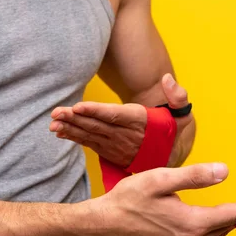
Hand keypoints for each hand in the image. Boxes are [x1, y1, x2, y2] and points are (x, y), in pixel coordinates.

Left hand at [49, 73, 191, 166]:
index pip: (116, 116)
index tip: (78, 107)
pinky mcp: (111, 153)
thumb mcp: (183, 114)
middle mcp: (127, 137)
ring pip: (91, 135)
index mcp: (141, 123)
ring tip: (53, 123)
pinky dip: (75, 138)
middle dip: (75, 119)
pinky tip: (60, 133)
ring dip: (70, 129)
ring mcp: (118, 147)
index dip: (97, 112)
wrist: (173, 156)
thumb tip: (167, 79)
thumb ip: (177, 96)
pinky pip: (90, 144)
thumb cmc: (175, 129)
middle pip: (98, 126)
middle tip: (56, 112)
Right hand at [88, 163, 235, 235]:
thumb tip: (224, 171)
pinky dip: (212, 230)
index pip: (231, 214)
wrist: (105, 224)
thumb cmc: (129, 200)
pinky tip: (211, 222)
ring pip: (215, 235)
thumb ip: (194, 176)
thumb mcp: (161, 180)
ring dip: (227, 223)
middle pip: (226, 227)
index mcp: (192, 222)